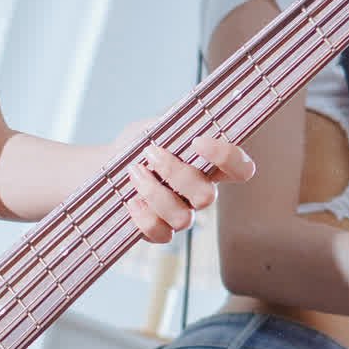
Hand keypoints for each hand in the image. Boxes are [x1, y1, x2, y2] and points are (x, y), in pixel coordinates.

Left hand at [121, 126, 254, 243]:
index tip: (198, 141)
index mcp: (209, 165)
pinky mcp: (160, 231)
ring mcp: (182, 214)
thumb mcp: (156, 126)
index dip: (228, 158)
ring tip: (134, 172)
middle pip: (207, 197)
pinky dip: (144, 217)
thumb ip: (175, 124)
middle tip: (150, 152)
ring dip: (155, 194)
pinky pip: (161, 234)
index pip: (241, 168)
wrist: (107, 163)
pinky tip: (131, 200)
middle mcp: (200, 193)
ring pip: (183, 219)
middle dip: (176, 174)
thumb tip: (187, 114)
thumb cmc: (138, 143)